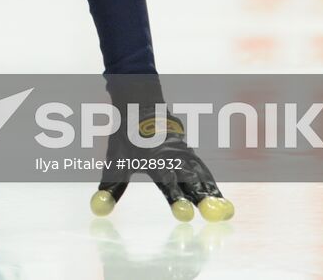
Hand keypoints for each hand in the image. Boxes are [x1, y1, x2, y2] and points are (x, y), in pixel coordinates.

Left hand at [93, 113, 233, 222]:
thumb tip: (98, 210)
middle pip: (190, 180)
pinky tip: (221, 199)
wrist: (140, 105)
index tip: (184, 214)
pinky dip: (212, 184)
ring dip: (212, 192)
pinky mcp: (190, 152)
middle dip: (202, 198)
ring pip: (201, 175)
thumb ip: (111, 188)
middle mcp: (173, 156)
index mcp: (154, 159)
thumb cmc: (127, 137)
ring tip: (225, 212)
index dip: (176, 198)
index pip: (167, 182)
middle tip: (214, 216)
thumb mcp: (116, 162)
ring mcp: (184, 153)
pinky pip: (204, 170)